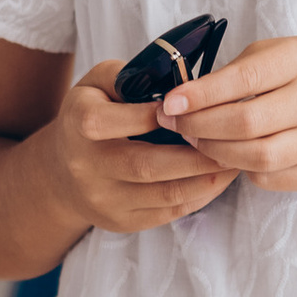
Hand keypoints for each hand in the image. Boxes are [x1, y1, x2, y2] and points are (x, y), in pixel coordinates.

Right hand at [50, 62, 235, 236]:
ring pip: (165, 194)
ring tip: (235, 159)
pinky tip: (219, 178)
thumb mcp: (96, 84)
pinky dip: (200, 196)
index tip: (191, 107)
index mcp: (79, 124)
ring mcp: (105, 200)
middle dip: (196, 155)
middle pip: (147, 166)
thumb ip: (128, 75)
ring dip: (207, 178)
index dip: (154, 116)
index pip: (115, 121)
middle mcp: (87, 167)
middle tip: (232, 140)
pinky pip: (169, 212)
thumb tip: (172, 81)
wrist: (62, 174)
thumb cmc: (90, 115)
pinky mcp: (123, 222)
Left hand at [164, 37, 296, 193]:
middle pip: (245, 123)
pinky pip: (268, 178)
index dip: (201, 95)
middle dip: (198, 126)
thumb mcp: (289, 51)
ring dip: (214, 152)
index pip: (245, 80)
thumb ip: (243, 70)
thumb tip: (189, 96)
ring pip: (254, 157)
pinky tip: (231, 155)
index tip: (170, 103)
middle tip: (174, 124)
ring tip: (196, 141)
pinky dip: (242, 168)